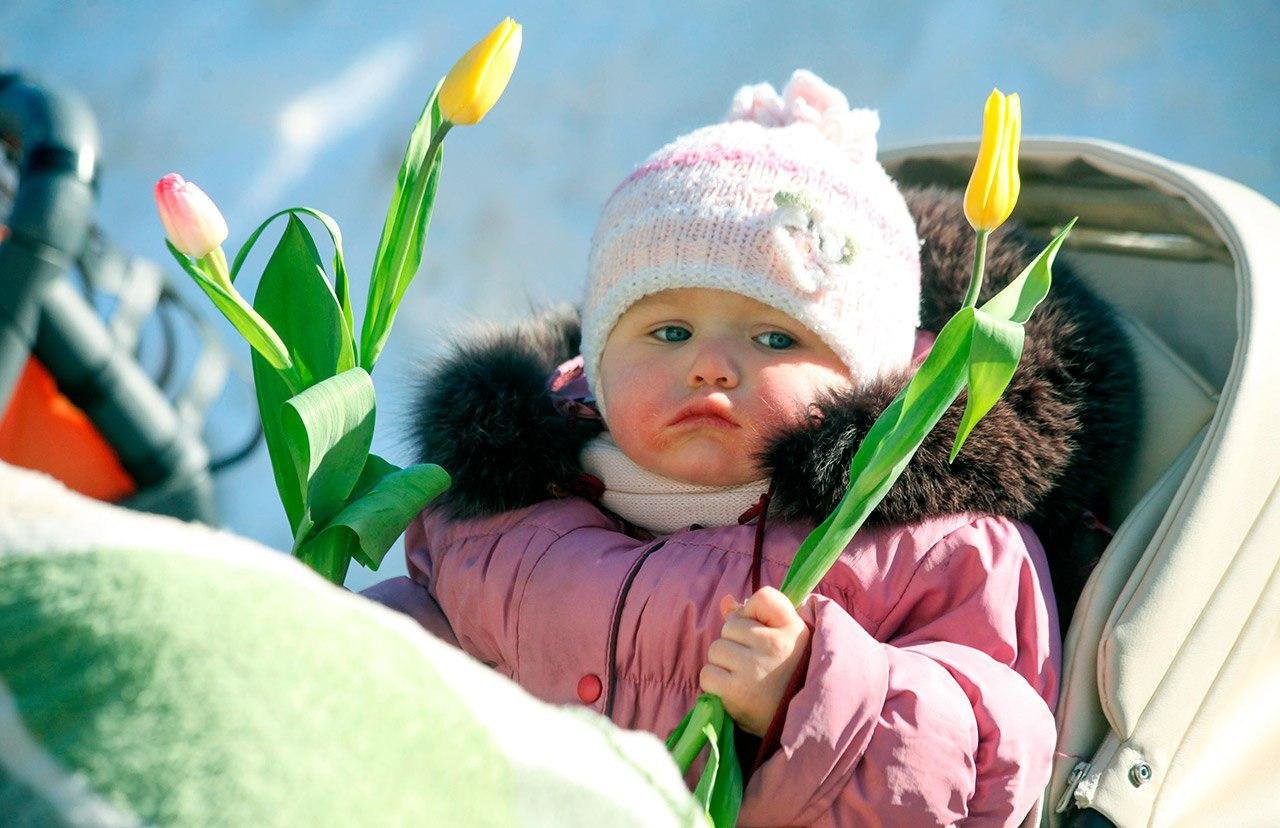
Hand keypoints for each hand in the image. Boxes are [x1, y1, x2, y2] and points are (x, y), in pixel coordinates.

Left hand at [699, 586, 810, 736]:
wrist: (799, 724)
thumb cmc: (790, 676)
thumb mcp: (788, 638)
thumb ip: (759, 614)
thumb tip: (726, 601)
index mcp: (793, 630)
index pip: (762, 597)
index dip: (754, 614)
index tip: (761, 634)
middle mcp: (774, 645)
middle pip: (730, 626)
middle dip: (735, 643)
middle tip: (752, 664)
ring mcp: (754, 669)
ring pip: (716, 649)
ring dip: (723, 664)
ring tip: (743, 679)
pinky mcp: (736, 692)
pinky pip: (707, 675)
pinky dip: (714, 683)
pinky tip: (733, 692)